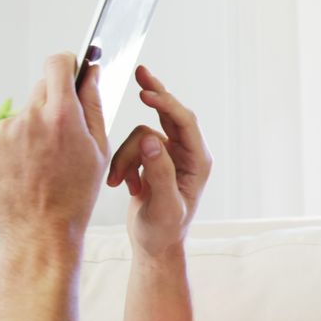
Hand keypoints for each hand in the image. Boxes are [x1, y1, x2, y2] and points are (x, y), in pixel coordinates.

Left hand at [0, 53, 109, 247]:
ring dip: (33, 129)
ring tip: (43, 163)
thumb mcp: (98, 150)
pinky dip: (14, 147)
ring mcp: (3, 131)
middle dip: (54, 104)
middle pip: (41, 89)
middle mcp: (29, 117)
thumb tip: (92, 72)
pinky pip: (4, 134)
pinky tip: (25, 170)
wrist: (41, 233)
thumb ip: (94, 105)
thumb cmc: (76, 195)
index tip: (71, 71)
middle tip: (63, 137)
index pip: (57, 63)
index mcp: (62, 115)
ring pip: (23, 114)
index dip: (67, 64)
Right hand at [106, 66, 211, 260]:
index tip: (145, 94)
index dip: (166, 105)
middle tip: (140, 73)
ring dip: (126, 157)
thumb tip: (150, 140)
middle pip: (170, 114)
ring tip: (121, 184)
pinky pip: (132, 148)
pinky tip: (124, 186)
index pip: (185, 122)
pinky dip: (123, 164)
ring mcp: (169, 155)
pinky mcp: (153, 160)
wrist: (153, 247)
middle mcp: (187, 154)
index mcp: (198, 161)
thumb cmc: (164, 232)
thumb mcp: (163, 206)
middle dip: (154, 96)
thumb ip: (158, 172)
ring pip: (142, 135)